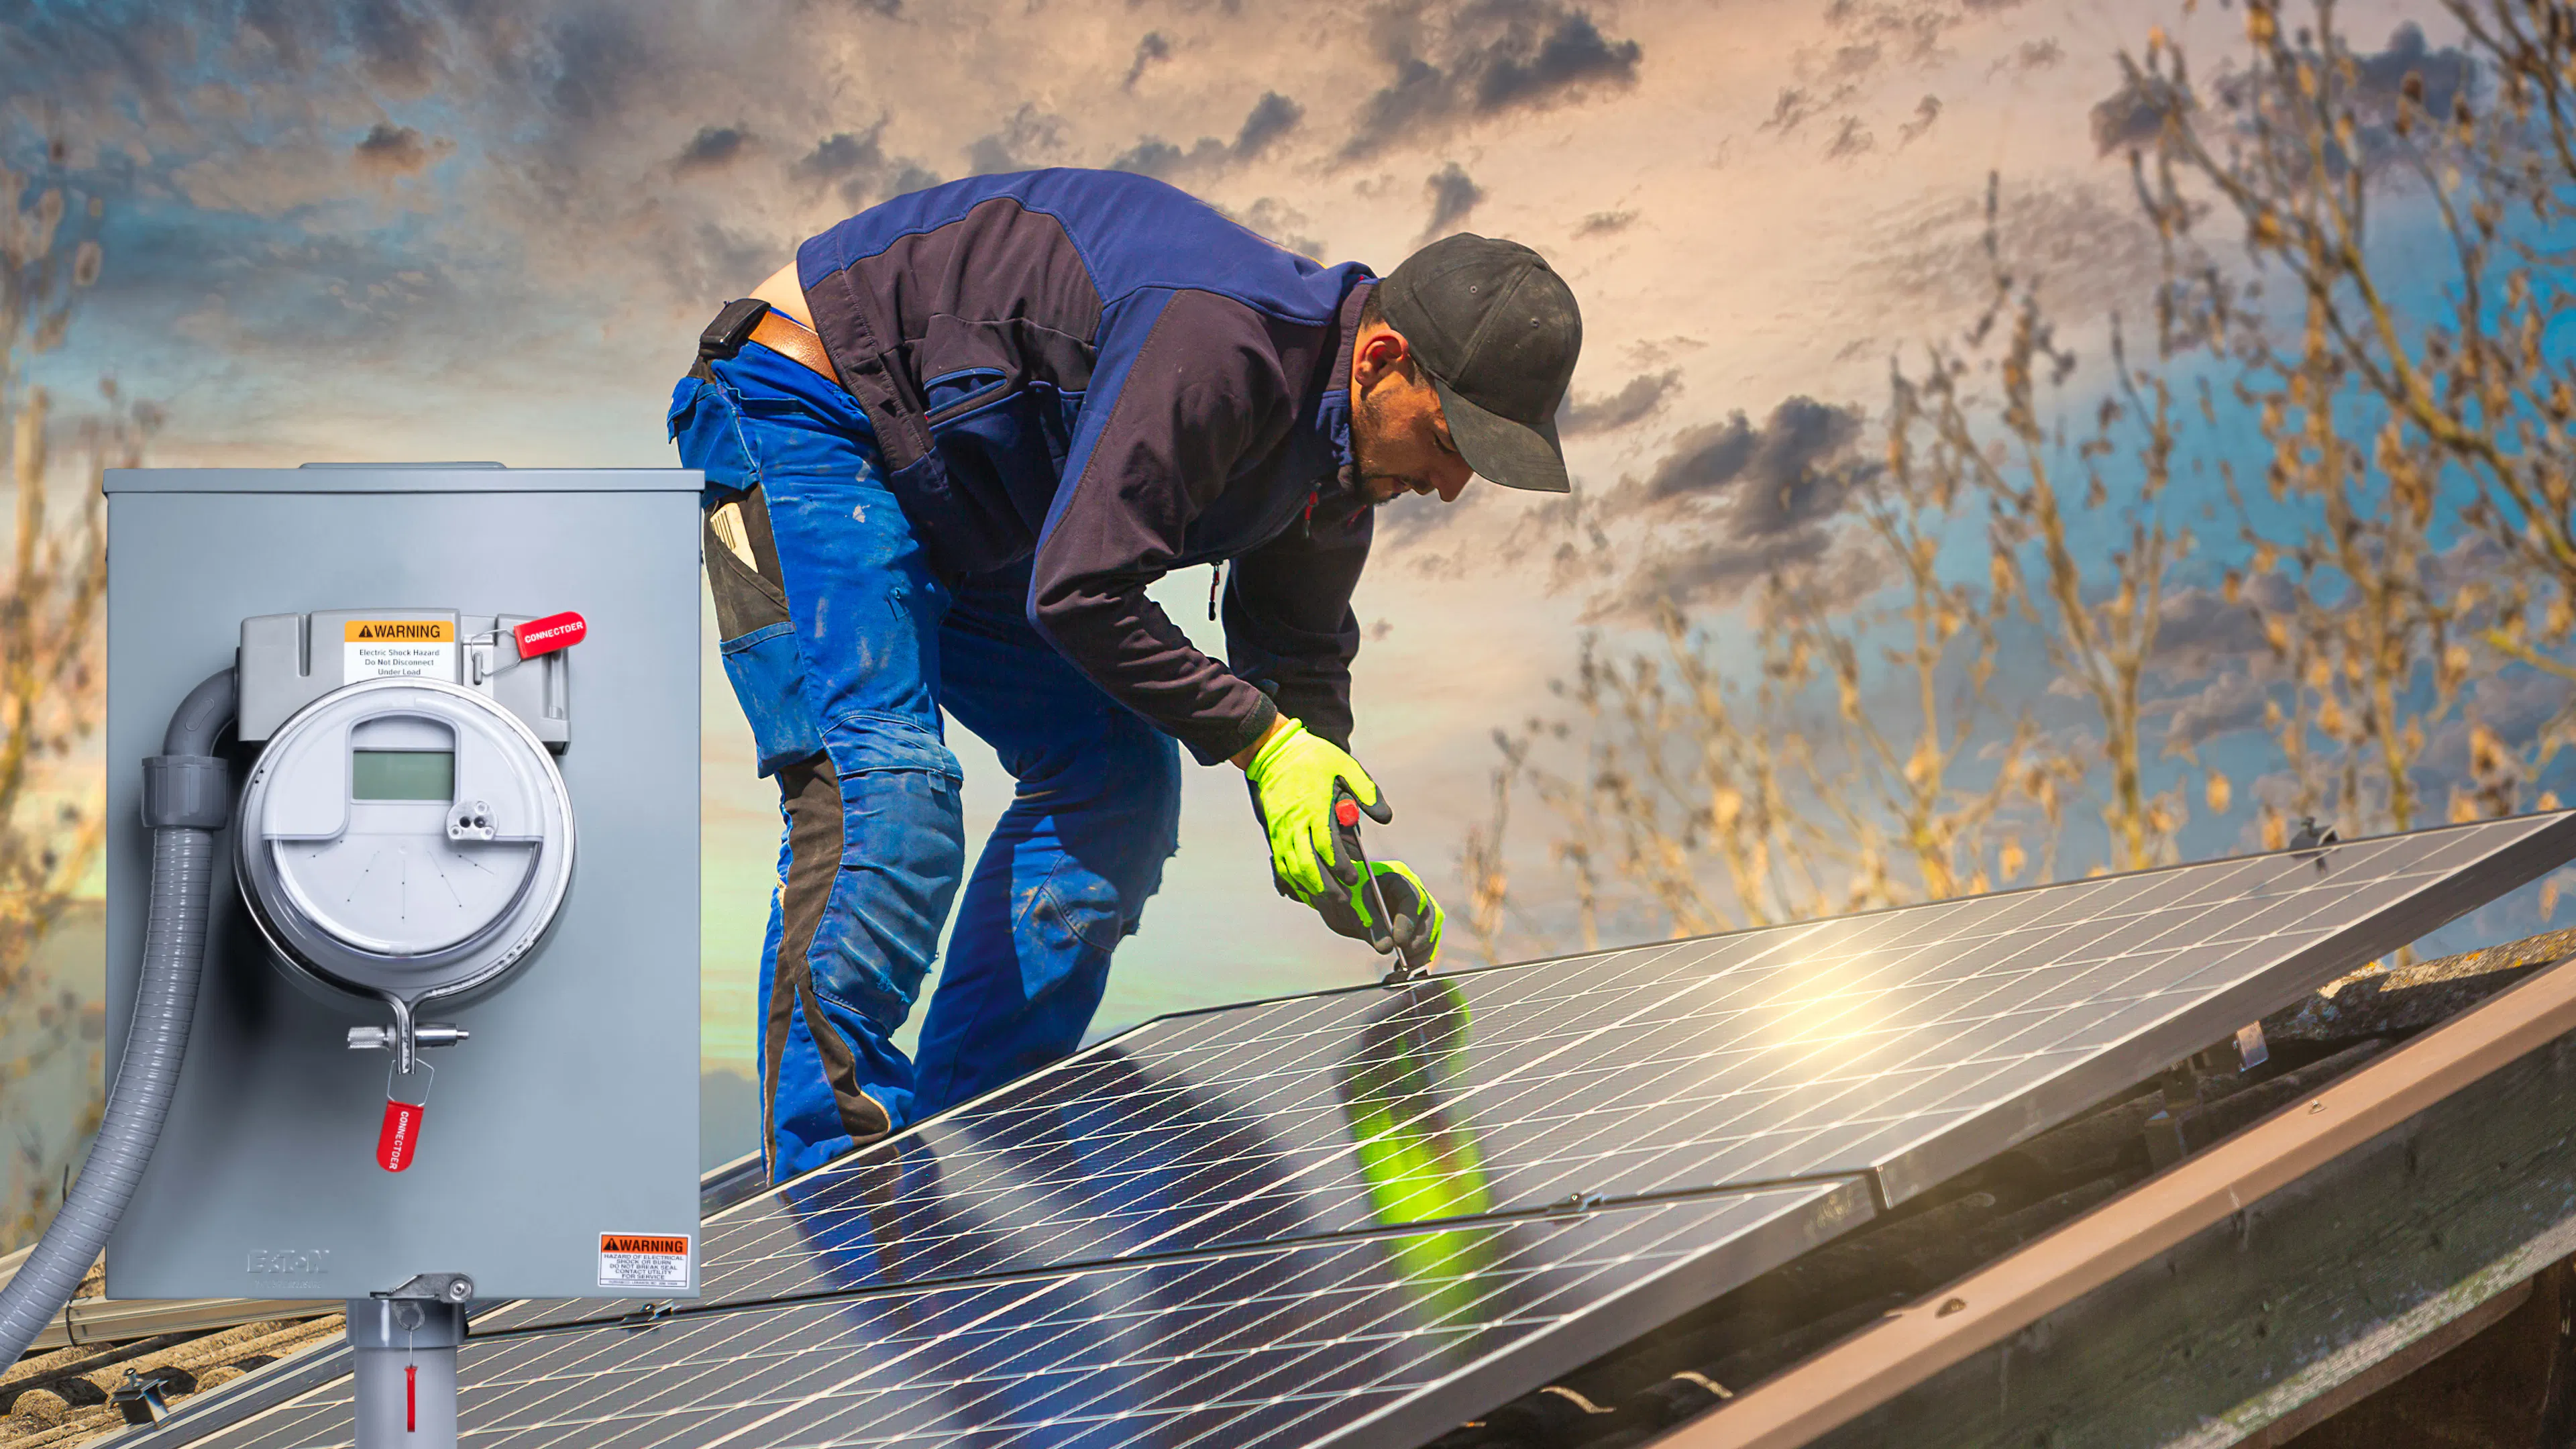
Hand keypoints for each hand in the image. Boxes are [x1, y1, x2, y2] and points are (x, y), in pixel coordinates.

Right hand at [1243, 719, 1386, 902]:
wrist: (1274, 751)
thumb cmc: (1313, 758)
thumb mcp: (1345, 766)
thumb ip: (1367, 792)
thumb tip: (1385, 818)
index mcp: (1315, 808)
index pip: (1327, 846)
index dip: (1340, 866)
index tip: (1353, 877)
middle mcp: (1295, 823)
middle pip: (1307, 865)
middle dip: (1325, 887)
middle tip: (1343, 899)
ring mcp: (1281, 829)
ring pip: (1291, 868)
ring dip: (1308, 887)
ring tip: (1327, 899)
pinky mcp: (1273, 832)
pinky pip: (1280, 863)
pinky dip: (1292, 880)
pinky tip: (1305, 888)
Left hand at [1318, 860, 1444, 966]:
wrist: (1338, 903)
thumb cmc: (1343, 898)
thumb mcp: (1351, 909)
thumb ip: (1369, 925)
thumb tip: (1387, 948)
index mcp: (1396, 879)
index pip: (1413, 898)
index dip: (1408, 921)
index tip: (1399, 941)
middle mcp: (1411, 892)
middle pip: (1429, 915)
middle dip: (1419, 938)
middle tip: (1404, 955)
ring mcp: (1414, 910)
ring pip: (1431, 930)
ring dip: (1421, 951)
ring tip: (1404, 966)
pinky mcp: (1413, 928)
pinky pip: (1424, 943)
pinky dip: (1417, 957)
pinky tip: (1402, 968)